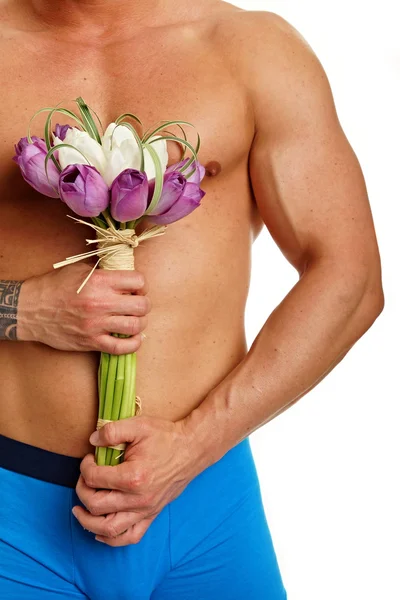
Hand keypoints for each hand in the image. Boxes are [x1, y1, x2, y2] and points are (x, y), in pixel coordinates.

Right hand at [17, 262, 150, 353]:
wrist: (31, 309)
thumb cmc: (54, 287)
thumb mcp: (79, 270)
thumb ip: (104, 273)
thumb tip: (125, 277)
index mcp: (99, 282)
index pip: (138, 281)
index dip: (141, 284)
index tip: (136, 288)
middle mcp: (101, 303)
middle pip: (142, 305)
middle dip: (144, 304)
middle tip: (137, 304)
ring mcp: (97, 324)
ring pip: (136, 326)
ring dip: (140, 323)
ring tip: (134, 320)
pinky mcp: (92, 342)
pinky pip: (122, 348)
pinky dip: (133, 344)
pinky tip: (133, 338)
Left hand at [73, 416, 201, 545]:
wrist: (192, 448)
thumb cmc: (166, 437)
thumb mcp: (138, 425)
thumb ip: (112, 430)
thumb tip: (92, 440)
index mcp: (133, 476)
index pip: (94, 478)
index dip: (85, 467)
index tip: (89, 458)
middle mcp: (139, 499)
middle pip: (96, 504)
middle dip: (82, 490)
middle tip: (84, 477)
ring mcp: (146, 510)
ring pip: (108, 529)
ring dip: (88, 521)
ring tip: (79, 510)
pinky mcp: (152, 515)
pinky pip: (129, 537)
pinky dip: (111, 539)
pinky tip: (99, 532)